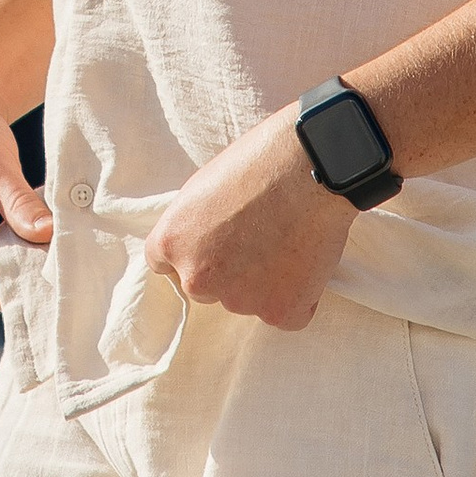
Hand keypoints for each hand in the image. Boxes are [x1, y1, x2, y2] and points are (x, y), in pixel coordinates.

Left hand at [144, 107, 353, 332]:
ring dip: (263, 282)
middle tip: (257, 238)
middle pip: (206, 286)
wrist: (309, 166)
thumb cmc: (261, 162)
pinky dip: (296, 295)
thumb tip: (205, 241)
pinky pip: (285, 313)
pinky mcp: (279, 312)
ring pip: (247, 299)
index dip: (194, 254)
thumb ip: (196, 226)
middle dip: (227, 271)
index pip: (166, 265)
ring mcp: (239, 300)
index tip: (212, 246)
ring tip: (286, 239)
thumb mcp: (204, 186)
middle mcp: (197, 278)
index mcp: (172, 242)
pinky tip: (305, 260)